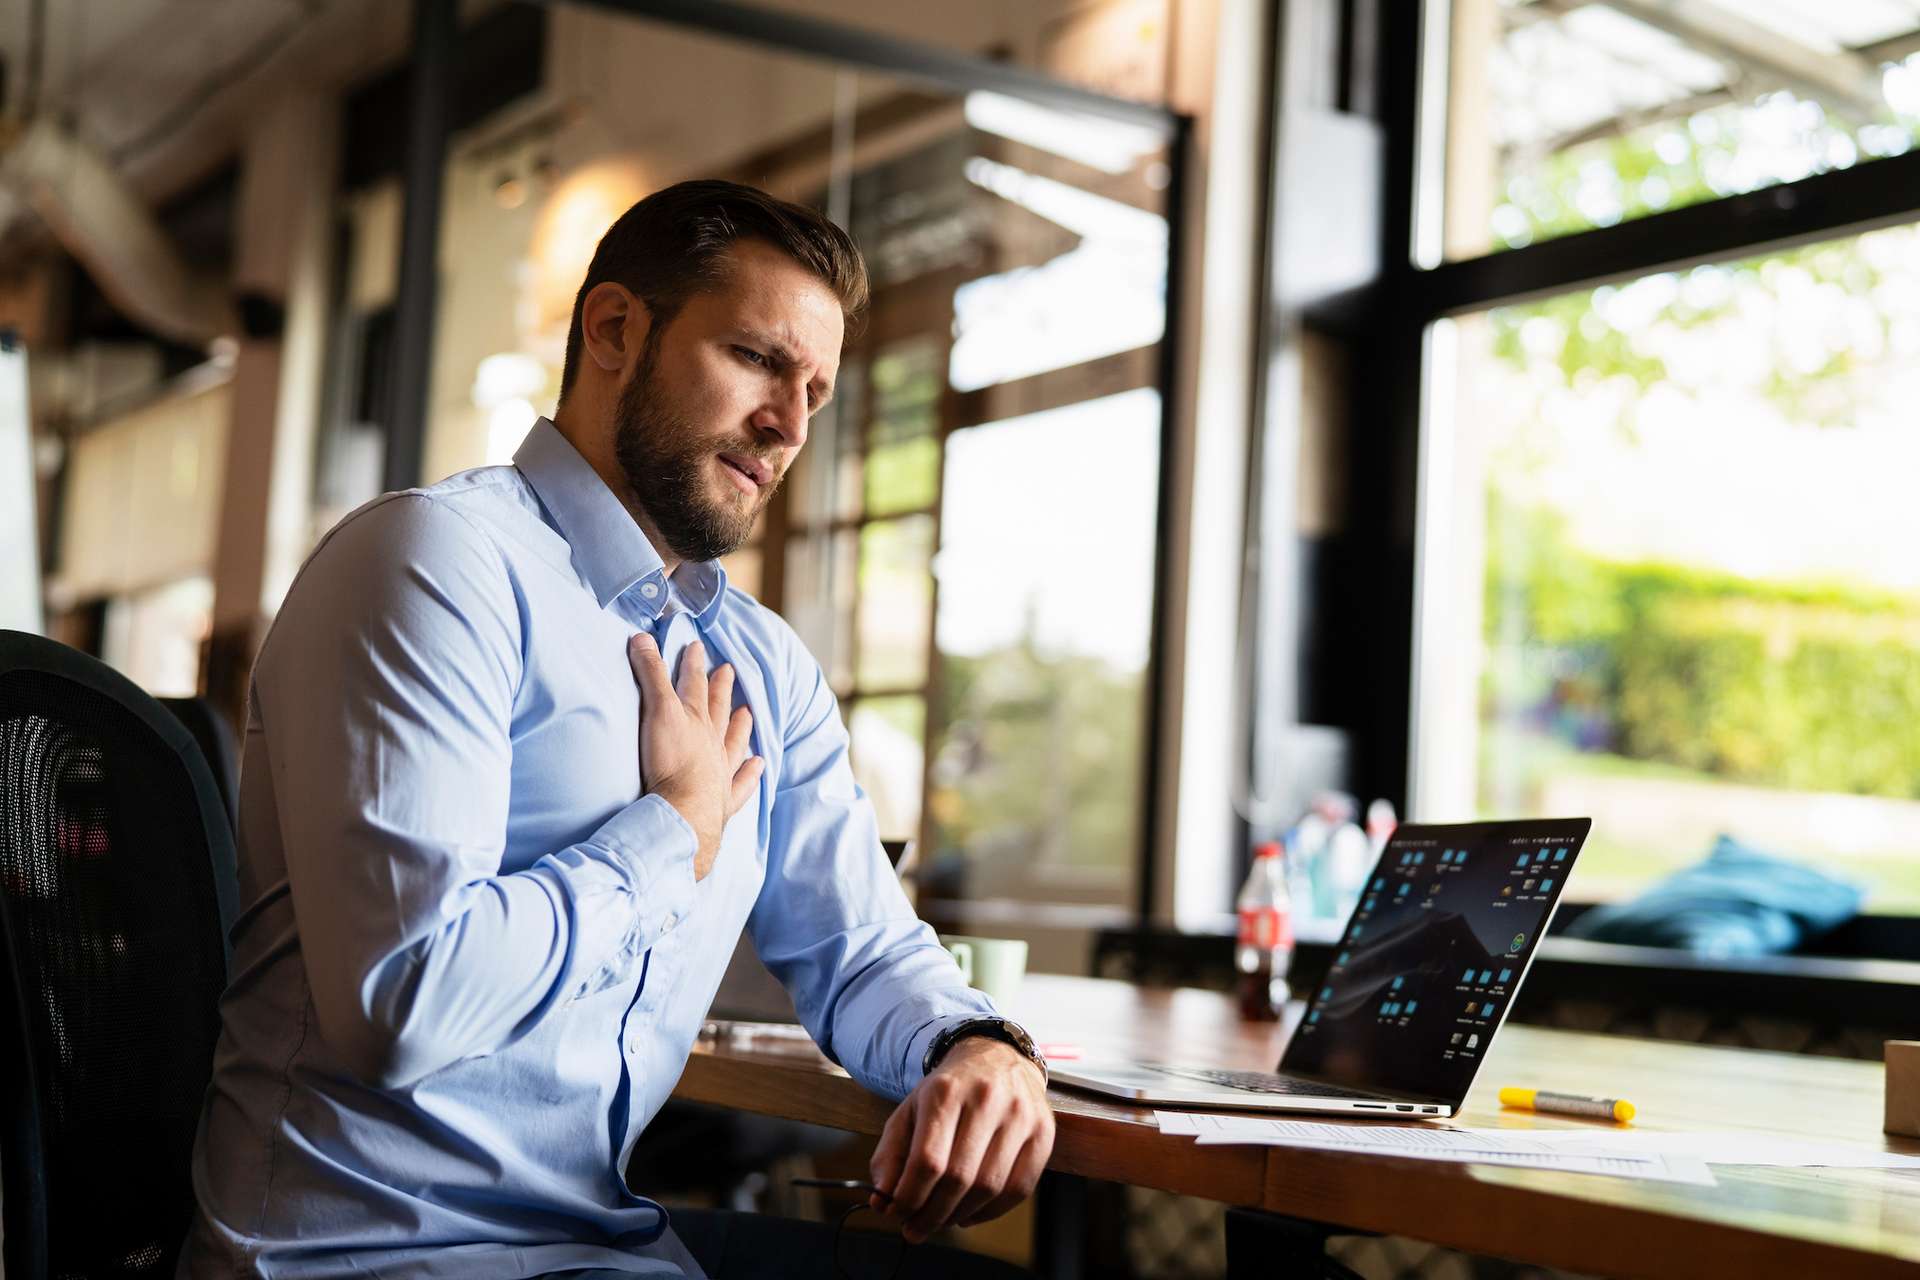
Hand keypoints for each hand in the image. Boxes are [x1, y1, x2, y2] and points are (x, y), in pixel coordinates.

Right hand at [628, 634, 761, 879]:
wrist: (683, 810)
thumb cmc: (670, 760)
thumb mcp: (656, 711)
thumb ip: (651, 675)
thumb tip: (641, 638)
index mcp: (695, 720)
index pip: (694, 684)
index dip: (693, 664)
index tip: (698, 648)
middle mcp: (713, 742)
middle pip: (718, 709)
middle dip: (720, 689)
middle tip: (729, 671)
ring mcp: (721, 771)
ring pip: (735, 742)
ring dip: (740, 725)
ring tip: (749, 712)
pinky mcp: (722, 799)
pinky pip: (742, 783)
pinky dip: (751, 773)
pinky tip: (759, 765)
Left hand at [868, 1037, 1053, 1243]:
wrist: (996, 1058)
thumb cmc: (949, 1092)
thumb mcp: (910, 1110)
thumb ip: (890, 1155)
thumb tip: (882, 1201)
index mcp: (945, 1091)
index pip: (927, 1160)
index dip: (909, 1197)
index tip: (897, 1213)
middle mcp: (986, 1099)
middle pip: (959, 1178)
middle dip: (932, 1214)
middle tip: (916, 1229)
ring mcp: (1020, 1115)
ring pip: (989, 1187)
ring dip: (960, 1216)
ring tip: (941, 1220)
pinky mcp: (1043, 1132)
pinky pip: (1019, 1189)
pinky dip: (991, 1212)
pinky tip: (970, 1213)